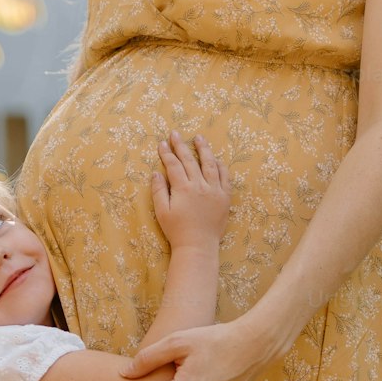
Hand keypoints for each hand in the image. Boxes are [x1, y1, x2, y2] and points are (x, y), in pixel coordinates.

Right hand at [151, 131, 230, 251]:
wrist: (198, 246)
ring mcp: (214, 190)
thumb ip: (159, 191)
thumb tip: (156, 173)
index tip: (162, 144)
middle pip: (190, 160)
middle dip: (181, 146)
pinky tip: (216, 159)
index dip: (167, 153)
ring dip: (204, 149)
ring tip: (199, 138)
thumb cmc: (177, 231)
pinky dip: (220, 166)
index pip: (174, 165)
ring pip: (210, 164)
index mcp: (183, 189)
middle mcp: (200, 185)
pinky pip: (225, 176)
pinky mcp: (224, 197)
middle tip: (175, 134)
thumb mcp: (162, 212)